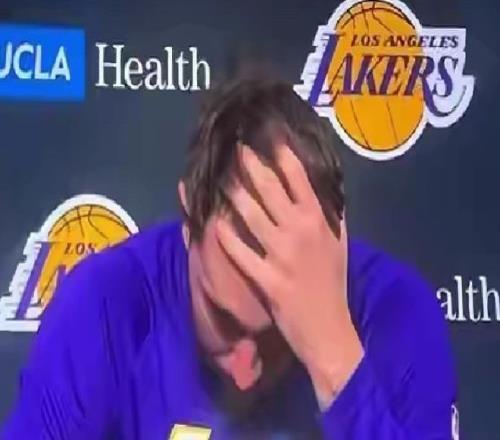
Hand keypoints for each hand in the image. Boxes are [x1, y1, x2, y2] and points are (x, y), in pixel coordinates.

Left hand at [216, 143, 363, 408]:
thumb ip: (333, 216)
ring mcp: (283, 255)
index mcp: (319, 221)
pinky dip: (225, 237)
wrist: (329, 329)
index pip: (299, 179)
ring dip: (233, 194)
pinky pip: (241, 253)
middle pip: (270, 190)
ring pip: (252, 215)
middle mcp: (301, 231)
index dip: (282, 155)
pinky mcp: (268, 279)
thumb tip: (323, 188)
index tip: (268, 137)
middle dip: (250, 166)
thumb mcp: (339, 245)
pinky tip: (210, 223)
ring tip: (218, 178)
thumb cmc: (332, 285)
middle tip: (235, 149)